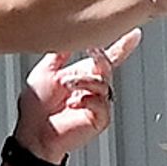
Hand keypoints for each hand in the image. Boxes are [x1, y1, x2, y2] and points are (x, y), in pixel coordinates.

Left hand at [14, 28, 140, 159]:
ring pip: (103, 83)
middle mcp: (92, 88)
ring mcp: (97, 103)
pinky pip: (102, 104)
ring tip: (65, 86)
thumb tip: (66, 33)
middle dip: (99, 58)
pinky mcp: (99, 119)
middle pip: (107, 66)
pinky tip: (72, 104)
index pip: (106, 59)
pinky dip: (86, 99)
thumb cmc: (36, 108)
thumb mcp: (45, 70)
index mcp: (82, 75)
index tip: (134, 34)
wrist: (32, 132)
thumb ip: (59, 53)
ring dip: (83, 81)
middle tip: (90, 51)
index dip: (122, 46)